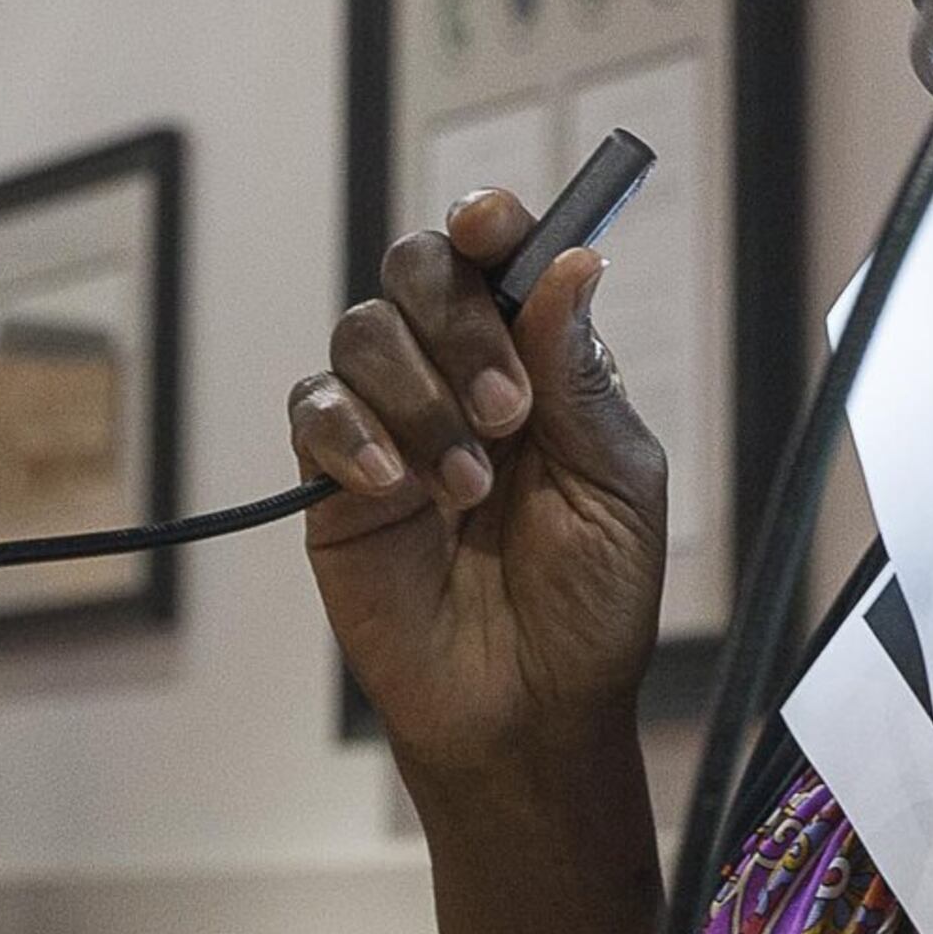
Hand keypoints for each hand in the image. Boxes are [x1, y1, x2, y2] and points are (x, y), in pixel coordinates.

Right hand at [287, 193, 668, 783]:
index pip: (500, 257)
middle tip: (509, 411)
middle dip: (458, 323)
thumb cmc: (590, 604)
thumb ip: (581, 376)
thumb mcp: (617, 486)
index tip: (490, 224)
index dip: (490, 223)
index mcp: (539, 361)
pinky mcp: (334, 479)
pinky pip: (315, 410)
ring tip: (470, 487)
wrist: (530, 710)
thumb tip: (570, 263)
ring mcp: (391, 421)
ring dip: (419, 396)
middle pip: (418, 270)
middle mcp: (459, 373)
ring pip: (363, 331)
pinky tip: (393, 485)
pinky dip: (352, 432)